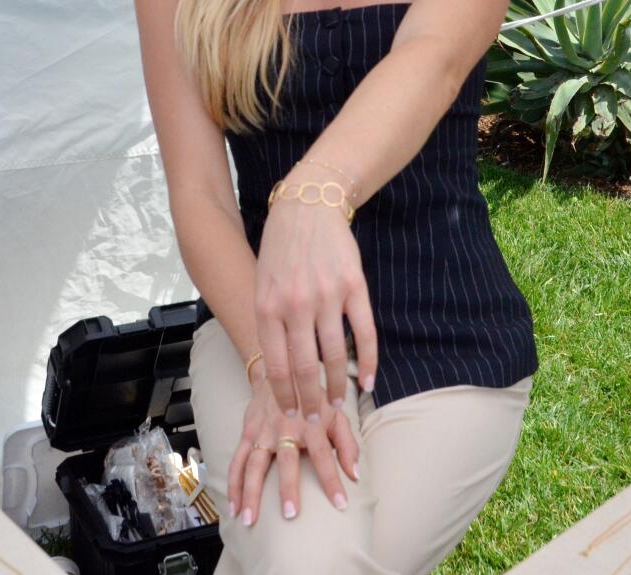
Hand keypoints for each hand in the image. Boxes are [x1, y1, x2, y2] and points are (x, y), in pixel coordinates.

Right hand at [227, 378, 358, 524]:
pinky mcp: (247, 432)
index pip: (325, 456)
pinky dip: (232, 484)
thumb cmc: (313, 397)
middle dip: (288, 488)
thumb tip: (355, 475)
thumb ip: (347, 444)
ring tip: (250, 520)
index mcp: (311, 424)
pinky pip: (236, 461)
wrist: (281, 369)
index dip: (333, 480)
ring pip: (254, 464)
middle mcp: (286, 428)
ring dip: (251, 492)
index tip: (341, 504)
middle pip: (287, 461)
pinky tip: (233, 506)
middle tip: (289, 515)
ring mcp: (263, 431)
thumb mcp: (336, 413)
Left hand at [254, 194, 377, 420]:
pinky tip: (368, 381)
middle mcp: (296, 304)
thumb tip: (279, 369)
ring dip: (336, 386)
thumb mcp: (263, 286)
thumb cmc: (281, 251)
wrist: (308, 208)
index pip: (277, 365)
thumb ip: (269, 324)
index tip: (291, 415)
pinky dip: (367, 361)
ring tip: (336, 404)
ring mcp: (327, 295)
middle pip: (305, 368)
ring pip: (334, 355)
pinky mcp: (354, 286)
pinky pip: (364, 333)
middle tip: (315, 422)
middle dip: (310, 402)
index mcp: (268, 307)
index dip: (285, 396)